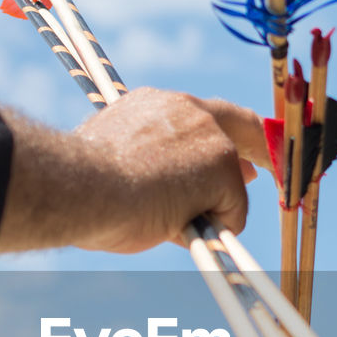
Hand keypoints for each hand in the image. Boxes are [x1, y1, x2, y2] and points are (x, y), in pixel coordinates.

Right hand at [0, 88, 269, 254]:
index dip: (222, 134)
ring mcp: (208, 136)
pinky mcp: (221, 165)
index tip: (234, 152)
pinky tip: (184, 230)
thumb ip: (152, 169)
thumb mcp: (117, 168)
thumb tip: (179, 196)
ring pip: (230, 177)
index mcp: (155, 105)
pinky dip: (218, 226)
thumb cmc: (83, 187)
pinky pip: (233, 209)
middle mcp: (186, 109)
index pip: (202, 113)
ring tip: (184, 225)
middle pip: (237, 124)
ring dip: (218, 204)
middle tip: (258, 173)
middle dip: (252, 150)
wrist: (78, 187)